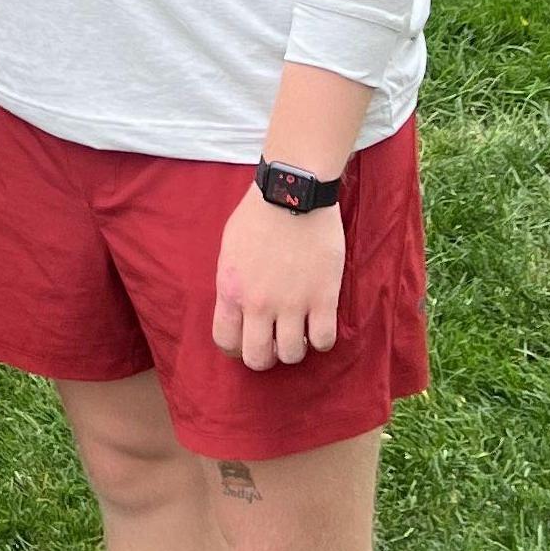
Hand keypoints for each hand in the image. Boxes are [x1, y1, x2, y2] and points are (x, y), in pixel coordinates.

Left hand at [212, 188, 343, 370]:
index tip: (247, 341)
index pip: (225, 342)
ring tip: (298, 331)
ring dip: (295, 348)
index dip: (236, 349)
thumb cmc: (258, 215)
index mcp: (231, 290)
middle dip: (266, 357)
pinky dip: (321, 339)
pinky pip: (323, 340)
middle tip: (274, 343)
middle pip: (258, 358)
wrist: (293, 192)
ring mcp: (293, 303)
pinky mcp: (324, 297)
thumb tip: (236, 309)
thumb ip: (231, 284)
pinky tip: (319, 324)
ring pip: (293, 355)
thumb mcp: (229, 251)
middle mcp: (259, 303)